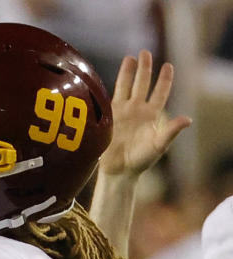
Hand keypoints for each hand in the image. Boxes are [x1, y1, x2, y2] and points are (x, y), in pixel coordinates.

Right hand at [98, 50, 191, 177]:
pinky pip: (109, 98)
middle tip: (145, 52)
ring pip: (125, 87)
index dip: (164, 79)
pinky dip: (109, 88)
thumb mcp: (158, 146)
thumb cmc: (140, 161)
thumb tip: (188, 120)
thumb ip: (171, 132)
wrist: (118, 170)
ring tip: (130, 57)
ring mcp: (122, 113)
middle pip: (142, 84)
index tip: (167, 65)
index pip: (160, 92)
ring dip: (128, 73)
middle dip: (144, 68)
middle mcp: (137, 110)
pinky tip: (109, 76)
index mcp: (151, 115)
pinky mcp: (107, 118)